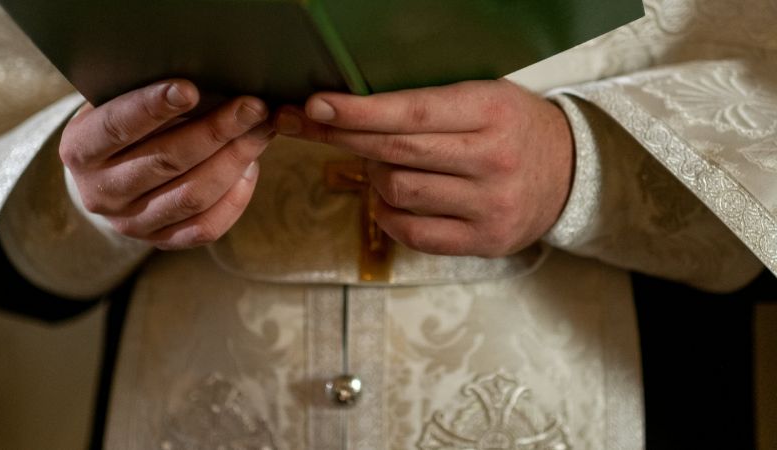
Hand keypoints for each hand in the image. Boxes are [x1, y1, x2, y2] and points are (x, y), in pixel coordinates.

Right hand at [60, 80, 273, 248]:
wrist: (110, 176)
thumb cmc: (125, 124)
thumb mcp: (119, 102)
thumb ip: (151, 95)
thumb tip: (211, 76)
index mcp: (81, 149)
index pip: (117, 127)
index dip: (153, 107)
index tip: (191, 88)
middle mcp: (101, 192)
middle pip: (166, 162)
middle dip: (216, 131)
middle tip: (252, 107)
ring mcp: (131, 223)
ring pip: (191, 196)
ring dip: (234, 161)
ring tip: (261, 131)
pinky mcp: (162, 242)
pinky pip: (205, 227)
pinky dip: (235, 198)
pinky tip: (251, 168)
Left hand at [275, 80, 573, 256]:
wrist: (572, 173)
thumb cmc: (515, 129)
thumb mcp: (485, 98)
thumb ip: (429, 106)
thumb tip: (353, 115)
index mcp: (492, 112)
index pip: (412, 113)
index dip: (358, 111)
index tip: (316, 107)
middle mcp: (493, 160)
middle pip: (398, 153)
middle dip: (346, 138)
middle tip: (313, 128)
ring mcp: (490, 206)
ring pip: (399, 193)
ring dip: (375, 177)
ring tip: (384, 166)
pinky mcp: (485, 241)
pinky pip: (413, 233)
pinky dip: (389, 215)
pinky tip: (392, 201)